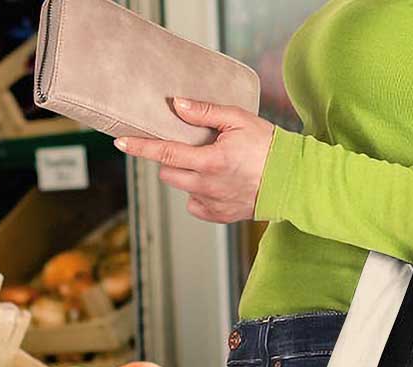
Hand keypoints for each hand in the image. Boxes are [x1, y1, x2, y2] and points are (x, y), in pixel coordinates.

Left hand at [114, 97, 274, 222]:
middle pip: (168, 173)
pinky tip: (216, 183)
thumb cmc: (268, 146)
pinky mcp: (219, 216)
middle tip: (188, 147)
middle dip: (170, 159)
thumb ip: (204, 112)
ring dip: (186, 175)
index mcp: (210, 161)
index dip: (140, 147)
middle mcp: (207, 186)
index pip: (165, 153)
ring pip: (182, 188)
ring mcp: (212, 204)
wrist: (292, 181)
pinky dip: (199, 193)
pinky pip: (195, 205)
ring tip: (209, 164)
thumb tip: (176, 105)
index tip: (120, 143)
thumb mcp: (238, 119)